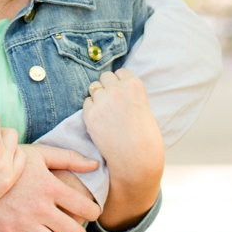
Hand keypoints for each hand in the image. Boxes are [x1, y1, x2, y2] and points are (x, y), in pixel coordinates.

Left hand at [82, 69, 163, 186]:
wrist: (137, 159)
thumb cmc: (144, 136)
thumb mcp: (143, 106)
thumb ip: (129, 93)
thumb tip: (113, 85)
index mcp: (134, 85)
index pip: (119, 72)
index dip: (119, 84)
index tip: (122, 95)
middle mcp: (117, 89)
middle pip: (104, 77)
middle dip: (107, 88)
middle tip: (112, 104)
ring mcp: (103, 101)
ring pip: (93, 88)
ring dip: (98, 97)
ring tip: (106, 114)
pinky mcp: (90, 114)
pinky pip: (86, 103)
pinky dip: (91, 110)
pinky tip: (101, 122)